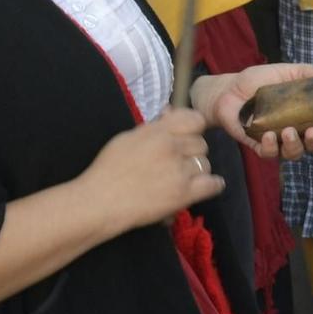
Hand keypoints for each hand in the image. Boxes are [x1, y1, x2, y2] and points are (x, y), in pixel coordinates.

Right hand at [81, 108, 223, 230]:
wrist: (100, 201)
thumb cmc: (108, 170)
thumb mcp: (127, 138)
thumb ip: (153, 126)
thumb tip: (171, 111)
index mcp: (157, 131)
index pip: (195, 120)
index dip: (193, 129)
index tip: (188, 137)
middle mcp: (171, 147)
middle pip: (201, 144)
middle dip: (192, 152)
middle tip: (179, 163)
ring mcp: (179, 170)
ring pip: (205, 163)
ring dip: (197, 170)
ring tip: (183, 178)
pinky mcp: (184, 193)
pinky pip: (213, 184)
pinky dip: (211, 185)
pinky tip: (203, 187)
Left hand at [193, 64, 312, 161]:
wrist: (228, 89)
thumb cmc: (258, 81)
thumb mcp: (285, 72)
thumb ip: (307, 73)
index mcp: (305, 115)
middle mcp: (295, 131)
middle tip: (312, 131)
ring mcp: (278, 141)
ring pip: (293, 154)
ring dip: (295, 146)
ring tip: (288, 133)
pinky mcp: (259, 146)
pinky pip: (269, 155)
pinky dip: (271, 148)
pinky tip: (269, 136)